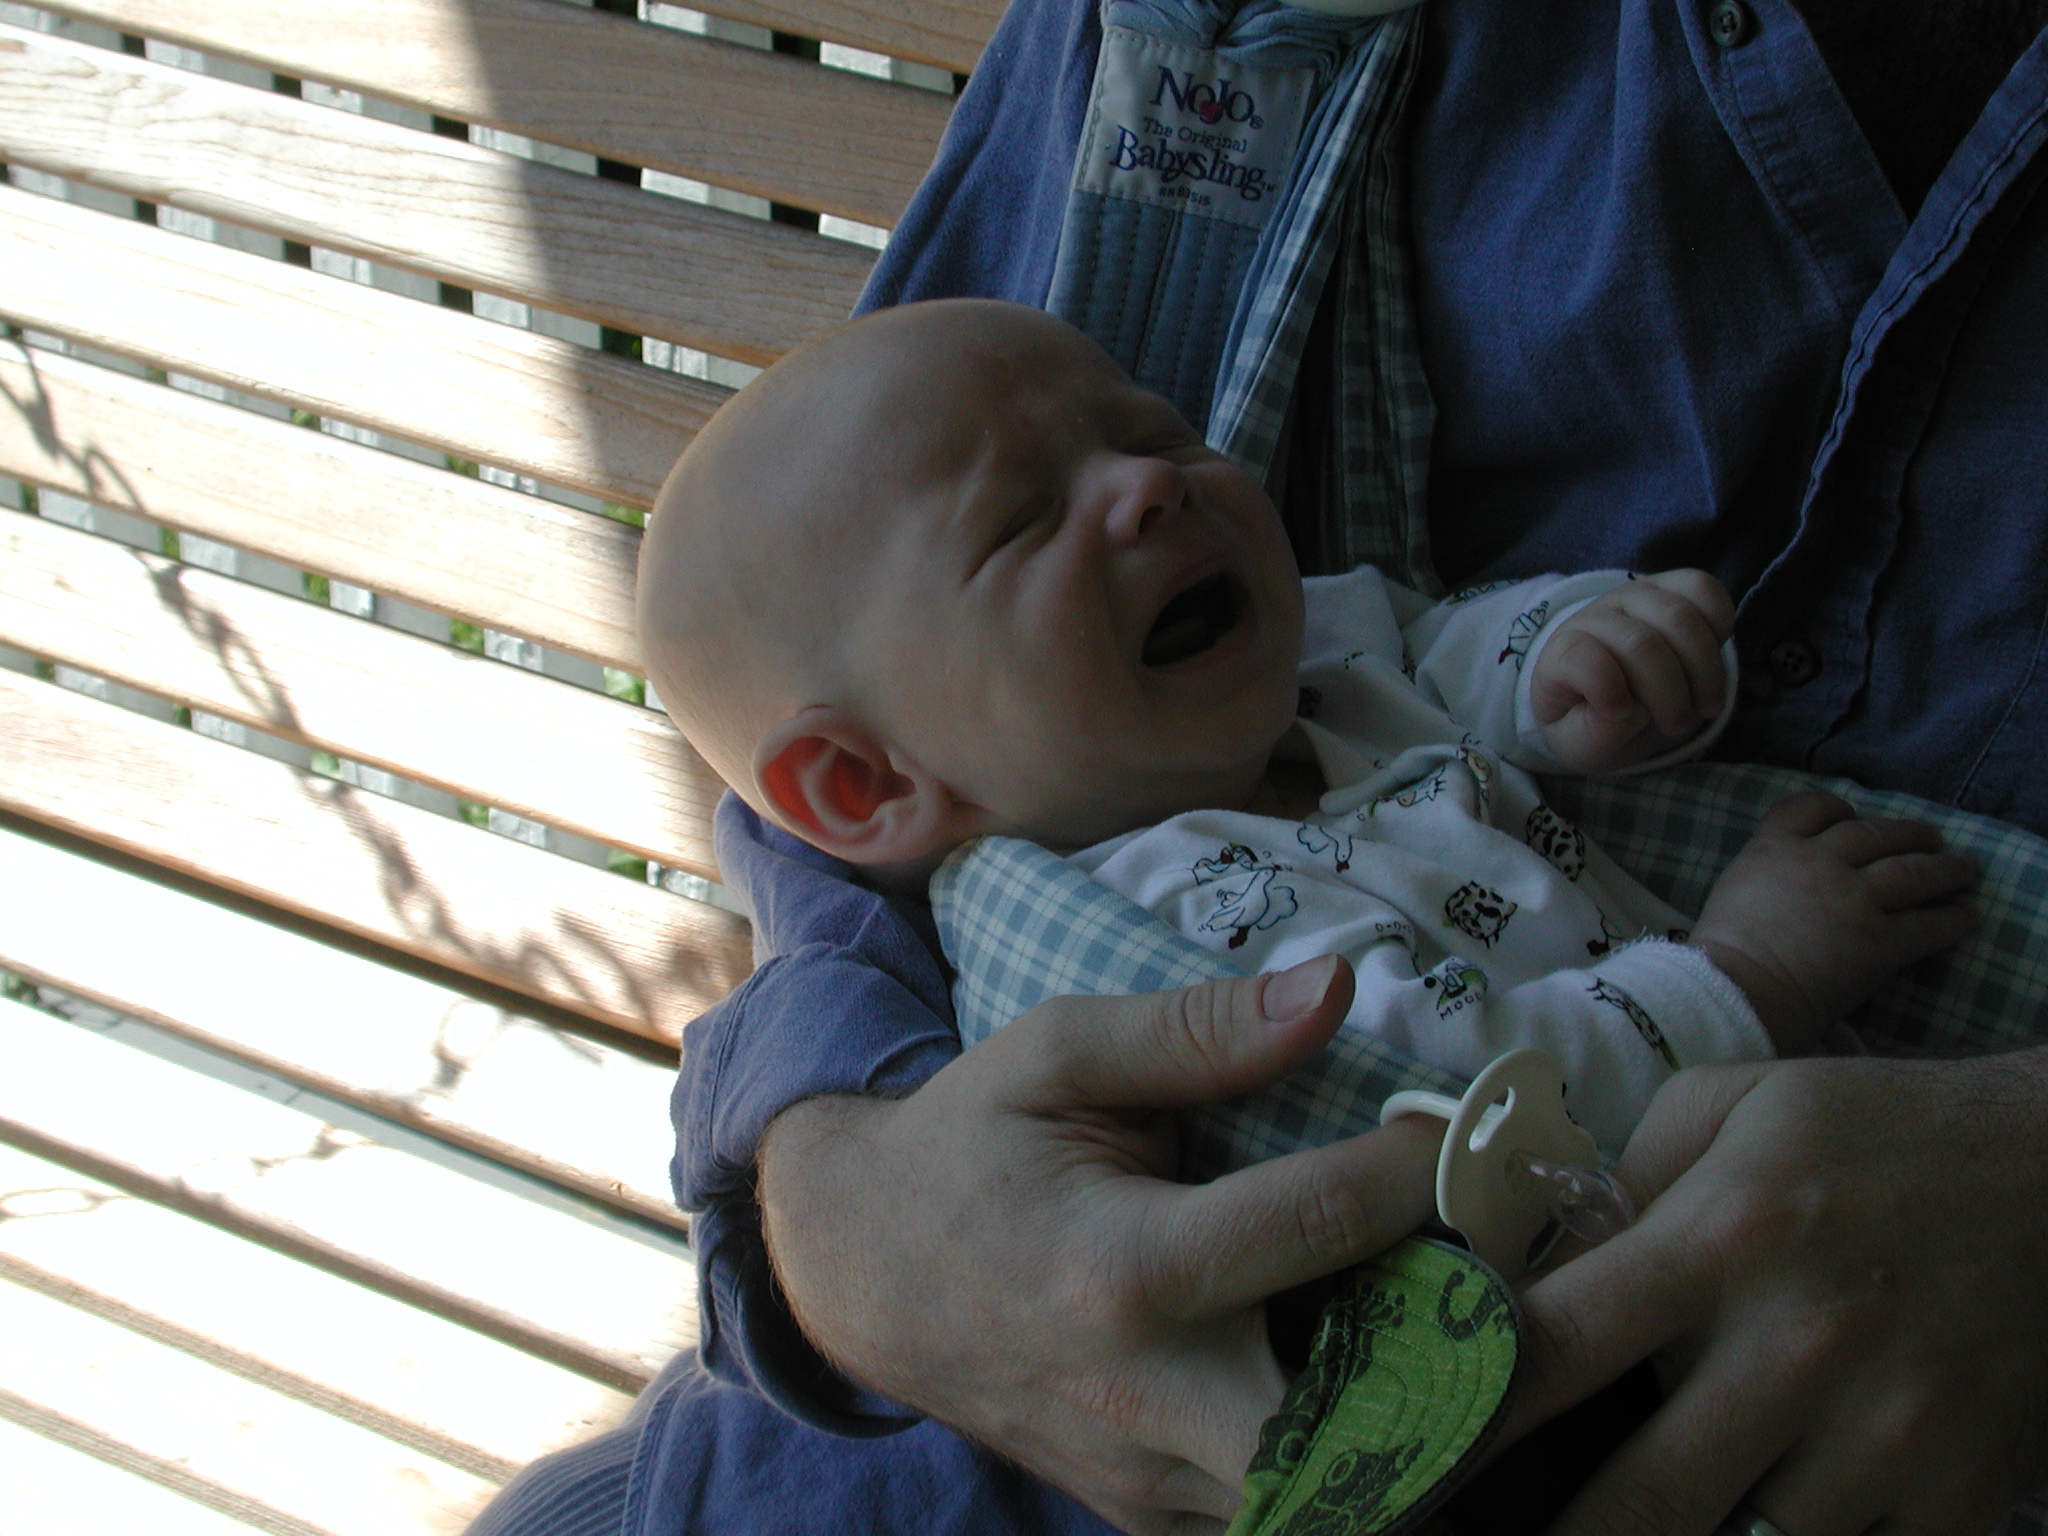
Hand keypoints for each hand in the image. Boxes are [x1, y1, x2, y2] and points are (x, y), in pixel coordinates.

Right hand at [755, 956, 1441, 1535]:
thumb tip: (1335, 990)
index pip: (1319, 1225)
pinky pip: (1297, 1516)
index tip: (1474, 1125)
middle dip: (1475, 1358)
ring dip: (1444, 1419)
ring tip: (1493, 1325)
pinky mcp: (1155, 1520)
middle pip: (1369, 1423)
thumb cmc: (970, 1143)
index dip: (1425, 1171)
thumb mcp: (1054, 1052)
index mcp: (1122, 1268)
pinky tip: (1409, 1383)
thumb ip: (1194, 1031)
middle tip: (1531, 1274)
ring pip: (1349, 1497)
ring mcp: (1153, 1482)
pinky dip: (1374, 1462)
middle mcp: (1148, 1397)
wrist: (863, 1275)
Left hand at [1506, 1052, 2047, 1535]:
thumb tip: (1529, 1259)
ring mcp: (1885, 1437)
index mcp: (1725, 1234)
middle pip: (1638, 1499)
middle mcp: (1800, 1344)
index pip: (1558, 1342)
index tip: (1404, 1454)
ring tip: (1603, 1533)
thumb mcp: (1737, 1106)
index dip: (1466, 1411)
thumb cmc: (1878, 1135)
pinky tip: (1734, 1531)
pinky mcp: (1955, 1500)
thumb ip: (1623, 1177)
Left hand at [1534, 571, 1734, 772]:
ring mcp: (1636, 596)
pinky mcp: (1673, 586)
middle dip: (1669, 693)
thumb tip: (1632, 709)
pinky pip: (1705, 589)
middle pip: (1640, 644)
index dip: (1604, 687)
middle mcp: (1596, 616)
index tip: (1621, 713)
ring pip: (1679, 617)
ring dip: (1704, 670)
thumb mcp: (1583, 744)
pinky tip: (1712, 662)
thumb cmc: (1595, 723)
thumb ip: (1598, 732)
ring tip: (1705, 706)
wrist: (1614, 697)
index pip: (1578, 656)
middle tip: (1677, 726)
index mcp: (1561, 655)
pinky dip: (1720, 627)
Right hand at [1689, 793, 1976, 1053]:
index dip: (1839, 810)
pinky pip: (1929, 925)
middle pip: (1876, 833)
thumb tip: (1791, 883)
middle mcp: (1819, 862)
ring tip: (1963, 870)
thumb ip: (1769, 872)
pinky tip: (1966, 918)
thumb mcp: (1735, 888)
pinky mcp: (1881, 941)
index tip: (1853, 817)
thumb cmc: (1721, 952)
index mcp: (1775, 848)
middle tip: (1930, 839)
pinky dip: (1953, 920)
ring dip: (1945, 869)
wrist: (1733, 991)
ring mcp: (1854, 899)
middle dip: (1909, 834)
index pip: (1813, 807)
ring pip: (1913, 871)